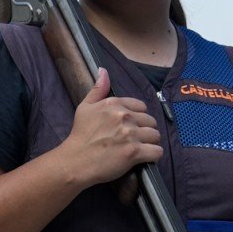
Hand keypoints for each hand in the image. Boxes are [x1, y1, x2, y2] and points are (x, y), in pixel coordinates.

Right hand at [59, 68, 161, 187]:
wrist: (75, 161)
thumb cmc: (80, 135)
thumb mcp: (84, 107)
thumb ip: (97, 89)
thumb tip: (103, 70)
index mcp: (114, 104)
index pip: (141, 106)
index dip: (138, 117)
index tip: (130, 126)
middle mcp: (124, 116)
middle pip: (151, 121)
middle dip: (145, 130)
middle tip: (134, 140)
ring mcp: (130, 134)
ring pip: (156, 135)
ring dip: (150, 143)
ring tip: (139, 148)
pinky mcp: (134, 152)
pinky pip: (157, 151)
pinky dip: (153, 155)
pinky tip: (144, 157)